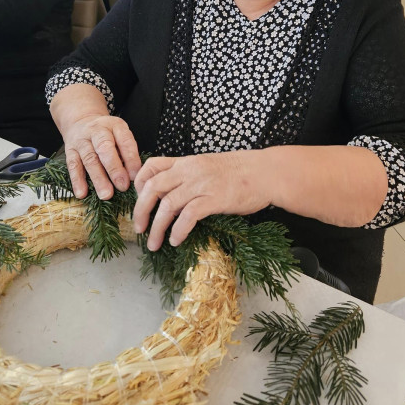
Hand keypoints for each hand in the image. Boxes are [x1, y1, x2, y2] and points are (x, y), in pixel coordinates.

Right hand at [62, 113, 141, 199]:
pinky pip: (73, 166)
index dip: (131, 159)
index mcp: (115, 125)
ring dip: (98, 178)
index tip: (135, 176)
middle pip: (105, 148)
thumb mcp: (120, 135)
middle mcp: (97, 130)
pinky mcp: (70, 150)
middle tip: (122, 186)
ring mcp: (82, 140)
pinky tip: (82, 193)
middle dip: (114, 169)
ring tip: (106, 195)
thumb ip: (126, 153)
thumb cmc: (107, 134)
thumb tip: (133, 177)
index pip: (125, 141)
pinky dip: (77, 180)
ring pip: (89, 159)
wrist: (82, 121)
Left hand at [133, 151, 269, 250]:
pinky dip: (178, 230)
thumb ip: (188, 175)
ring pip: (168, 205)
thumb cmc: (239, 172)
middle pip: (153, 187)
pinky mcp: (214, 199)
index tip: (139, 200)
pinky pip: (188, 216)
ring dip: (157, 227)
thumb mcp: (208, 166)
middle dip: (141, 210)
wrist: (265, 173)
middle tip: (139, 228)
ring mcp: (202, 184)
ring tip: (154, 243)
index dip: (139, 183)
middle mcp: (190, 170)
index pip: (152, 166)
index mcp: (186, 162)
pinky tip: (176, 240)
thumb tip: (170, 193)